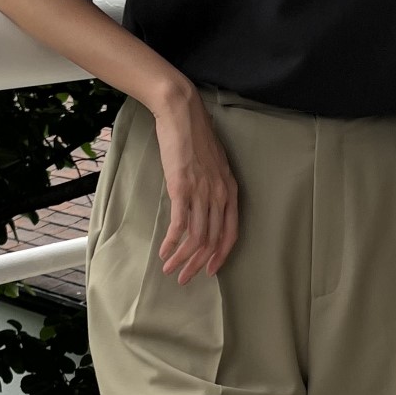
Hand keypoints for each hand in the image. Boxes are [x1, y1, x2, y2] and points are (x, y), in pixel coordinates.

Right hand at [150, 86, 239, 284]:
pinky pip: (179, 225)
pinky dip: (172, 243)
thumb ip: (213, 188)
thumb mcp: (213, 165)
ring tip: (171, 270)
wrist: (182, 115)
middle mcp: (220, 195)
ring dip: (182, 258)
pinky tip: (164, 252)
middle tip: (186, 279)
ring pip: (196, 237)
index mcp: (231, 190)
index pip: (231, 233)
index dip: (221, 255)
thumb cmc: (195, 137)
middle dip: (198, 264)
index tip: (210, 270)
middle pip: (212, 240)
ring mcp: (202, 193)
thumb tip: (204, 206)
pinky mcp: (182, 189)